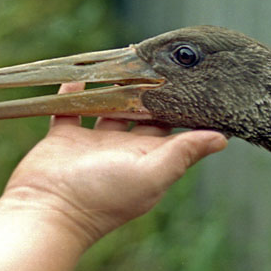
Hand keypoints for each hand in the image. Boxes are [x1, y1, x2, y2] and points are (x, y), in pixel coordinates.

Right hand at [1, 82, 227, 245]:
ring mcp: (92, 143)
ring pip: (108, 107)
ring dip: (115, 88)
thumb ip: (183, 153)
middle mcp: (123, 149)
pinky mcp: (64, 137)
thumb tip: (223, 138)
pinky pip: (71, 108)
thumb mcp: (150, 174)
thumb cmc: (103, 196)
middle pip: (142, 114)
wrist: (47, 210)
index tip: (197, 80)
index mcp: (148, 159)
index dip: (185, 108)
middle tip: (162, 60)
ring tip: (125, 60)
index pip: (173, 129)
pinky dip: (74, 92)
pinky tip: (80, 73)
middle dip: (152, 91)